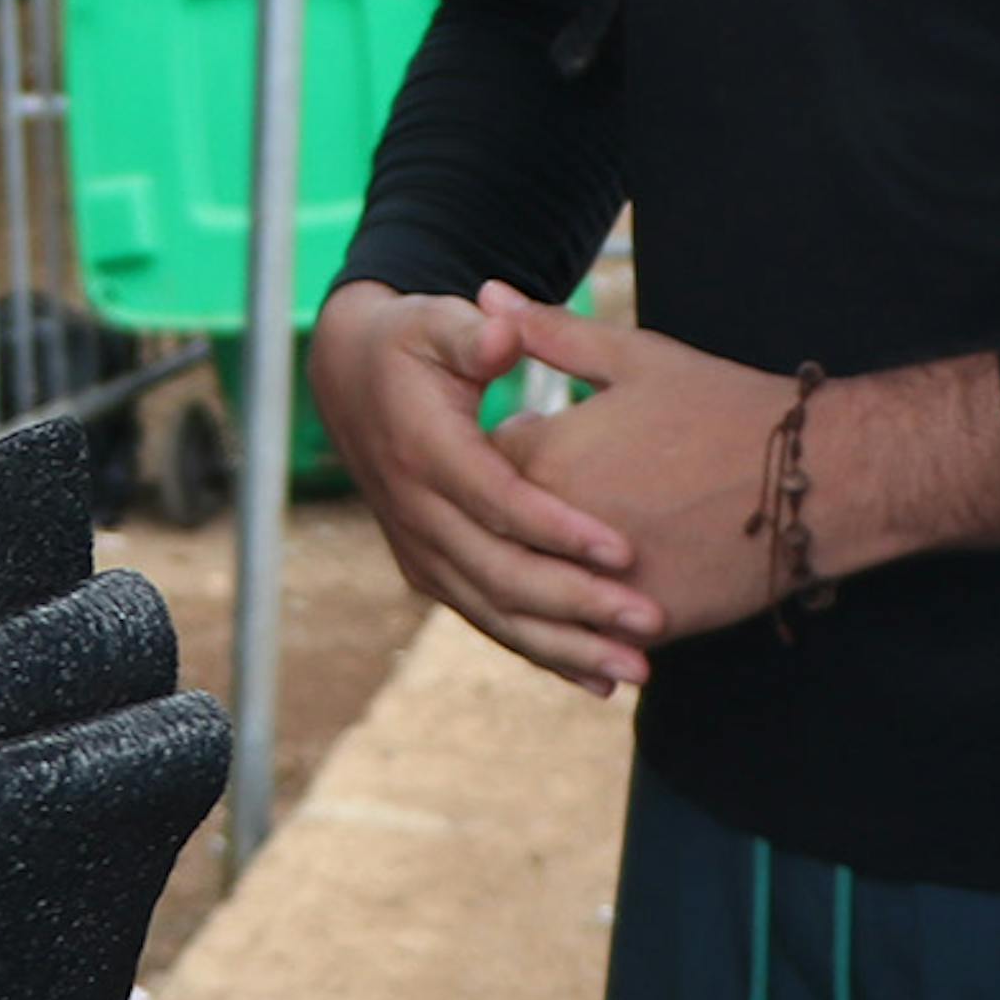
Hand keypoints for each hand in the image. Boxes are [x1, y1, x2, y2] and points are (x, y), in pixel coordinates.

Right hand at [312, 281, 653, 691]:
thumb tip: (505, 329)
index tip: (626, 552)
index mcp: (425, 451)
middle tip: (650, 620)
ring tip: (638, 668)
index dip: (560, 531)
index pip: (498, 503)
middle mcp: (416, 512)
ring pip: (494, 614)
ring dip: (566, 647)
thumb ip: (477, 331)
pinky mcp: (430, 570)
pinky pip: (488, 620)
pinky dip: (542, 652)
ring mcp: (420, 549)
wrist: (349, 380)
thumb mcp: (438, 320)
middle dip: (578, 605)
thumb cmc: (412, 343)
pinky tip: (598, 679)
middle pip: (500, 574)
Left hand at [475, 292, 806, 640]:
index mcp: (546, 456)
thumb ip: (549, 331)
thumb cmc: (725, 407)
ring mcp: (597, 586)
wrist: (817, 480)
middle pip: (498, 530)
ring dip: (545, 566)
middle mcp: (557, 529)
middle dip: (511, 512)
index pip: (479, 460)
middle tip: (555, 491)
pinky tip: (608, 584)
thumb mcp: (634, 358)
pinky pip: (587, 628)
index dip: (502, 446)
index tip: (530, 434)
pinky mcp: (638, 626)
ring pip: (538, 588)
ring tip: (588, 536)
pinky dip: (586, 611)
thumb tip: (486, 291)